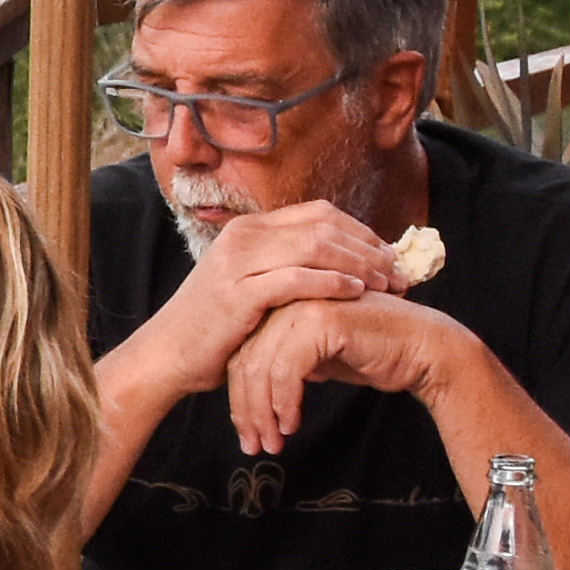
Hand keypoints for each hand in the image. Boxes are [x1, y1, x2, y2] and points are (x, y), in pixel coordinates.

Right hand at [132, 197, 404, 386]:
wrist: (168, 355)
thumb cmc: (215, 328)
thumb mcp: (250, 286)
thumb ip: (286, 269)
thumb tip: (337, 268)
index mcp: (249, 230)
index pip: (319, 214)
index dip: (361, 232)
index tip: (389, 257)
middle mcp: (244, 236)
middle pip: (324, 226)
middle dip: (370, 249)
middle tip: (400, 273)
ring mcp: (239, 262)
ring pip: (316, 246)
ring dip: (359, 264)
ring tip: (387, 284)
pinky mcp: (240, 292)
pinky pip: (297, 278)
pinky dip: (333, 281)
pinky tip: (356, 291)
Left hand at [226, 292, 469, 453]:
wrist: (426, 350)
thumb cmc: (373, 354)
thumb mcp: (317, 358)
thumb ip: (281, 364)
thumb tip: (246, 392)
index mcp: (280, 302)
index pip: (241, 352)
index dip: (238, 396)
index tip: (248, 433)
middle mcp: (286, 298)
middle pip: (244, 360)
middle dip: (246, 410)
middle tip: (254, 446)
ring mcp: (303, 305)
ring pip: (260, 367)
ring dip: (263, 413)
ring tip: (274, 443)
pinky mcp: (322, 321)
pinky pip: (286, 369)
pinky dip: (284, 402)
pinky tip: (292, 424)